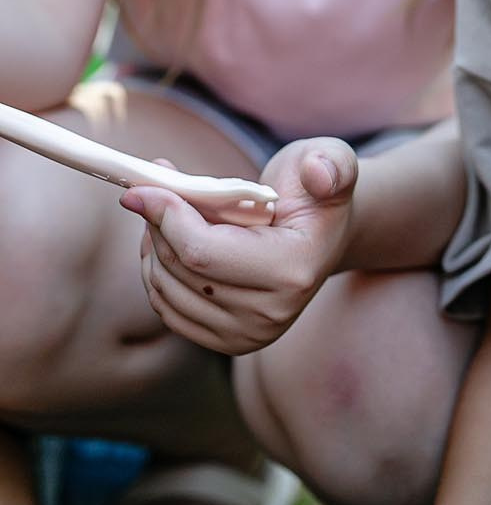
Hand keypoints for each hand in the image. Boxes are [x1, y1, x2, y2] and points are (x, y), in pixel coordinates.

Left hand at [120, 137, 358, 355]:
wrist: (320, 234)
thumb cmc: (316, 191)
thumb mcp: (332, 161)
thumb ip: (331, 164)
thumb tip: (319, 176)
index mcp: (293, 270)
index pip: (203, 252)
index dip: (166, 216)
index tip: (145, 185)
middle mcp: (270, 314)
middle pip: (181, 270)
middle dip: (158, 224)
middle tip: (155, 188)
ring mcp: (247, 335)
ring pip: (167, 290)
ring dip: (153, 246)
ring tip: (165, 211)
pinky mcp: (226, 342)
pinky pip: (168, 309)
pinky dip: (156, 271)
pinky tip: (168, 241)